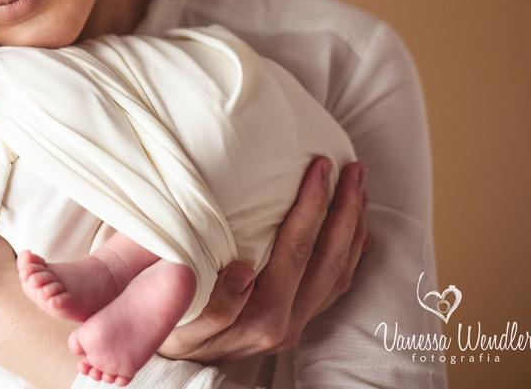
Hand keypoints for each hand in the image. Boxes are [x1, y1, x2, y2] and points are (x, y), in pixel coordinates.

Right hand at [159, 157, 369, 362]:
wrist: (177, 362)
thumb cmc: (172, 330)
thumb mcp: (179, 320)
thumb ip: (213, 305)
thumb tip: (243, 272)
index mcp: (263, 317)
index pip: (296, 252)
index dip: (311, 206)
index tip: (319, 168)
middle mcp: (288, 322)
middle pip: (329, 259)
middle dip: (345, 208)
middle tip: (352, 167)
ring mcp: (297, 323)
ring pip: (340, 272)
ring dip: (353, 226)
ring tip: (358, 186)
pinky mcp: (298, 321)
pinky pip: (336, 285)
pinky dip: (350, 252)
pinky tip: (355, 229)